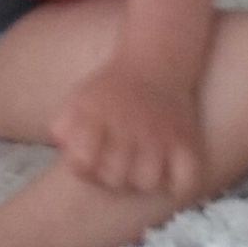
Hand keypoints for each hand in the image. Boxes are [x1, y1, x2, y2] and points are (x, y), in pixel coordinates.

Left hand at [50, 60, 203, 198]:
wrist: (155, 63)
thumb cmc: (111, 91)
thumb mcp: (78, 98)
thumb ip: (62, 126)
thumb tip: (64, 151)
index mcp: (97, 116)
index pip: (82, 161)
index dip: (82, 168)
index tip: (88, 161)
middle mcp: (128, 126)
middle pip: (114, 177)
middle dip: (110, 177)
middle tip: (116, 166)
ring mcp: (158, 135)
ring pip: (147, 182)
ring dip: (142, 181)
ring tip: (140, 168)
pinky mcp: (185, 140)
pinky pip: (185, 178)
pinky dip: (178, 184)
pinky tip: (168, 174)